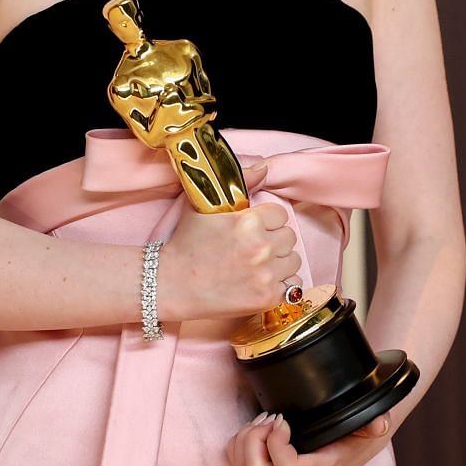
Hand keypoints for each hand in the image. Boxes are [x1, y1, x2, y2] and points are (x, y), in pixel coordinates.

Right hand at [159, 160, 301, 321]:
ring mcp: (265, 274)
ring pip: (293, 260)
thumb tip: (264, 168)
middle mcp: (260, 247)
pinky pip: (293, 285)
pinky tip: (259, 281)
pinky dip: (280, 284)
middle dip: (274, 240)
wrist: (171, 284)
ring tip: (256, 265)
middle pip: (289, 237)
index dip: (267, 220)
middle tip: (252, 247)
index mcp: (248, 221)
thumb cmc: (186, 243)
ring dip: (279, 262)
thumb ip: (239, 182)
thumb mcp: (203, 204)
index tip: (253, 228)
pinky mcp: (267, 298)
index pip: (281, 214)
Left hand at [226, 410, 393, 465]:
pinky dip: (240, 441)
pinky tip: (257, 426)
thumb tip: (379, 423)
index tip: (284, 420)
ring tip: (264, 420)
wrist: (357, 442)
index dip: (277, 441)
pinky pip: (240, 461)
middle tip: (270, 418)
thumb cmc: (360, 434)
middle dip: (255, 438)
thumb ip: (377, 424)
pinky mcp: (271, 465)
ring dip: (246, 438)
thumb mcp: (373, 426)